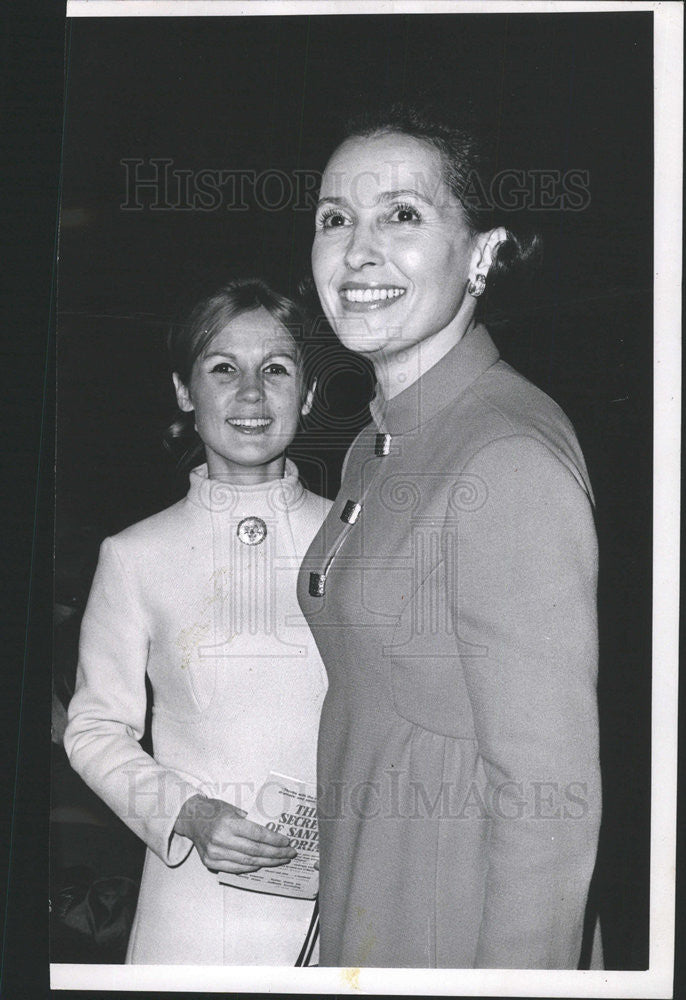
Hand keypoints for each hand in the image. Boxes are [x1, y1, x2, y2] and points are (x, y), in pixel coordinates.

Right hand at [174, 794, 296, 873]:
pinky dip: (251, 867)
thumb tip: (272, 830)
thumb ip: (250, 820)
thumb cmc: (215, 811)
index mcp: (228, 823)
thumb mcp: (233, 808)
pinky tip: (262, 864)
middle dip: (275, 853)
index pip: (257, 834)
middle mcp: (221, 840)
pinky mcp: (210, 862)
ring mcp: (215, 853)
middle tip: (289, 853)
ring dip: (267, 862)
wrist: (191, 818)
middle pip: (255, 851)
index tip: (287, 842)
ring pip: (248, 862)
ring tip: (280, 860)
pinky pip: (236, 868)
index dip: (274, 840)